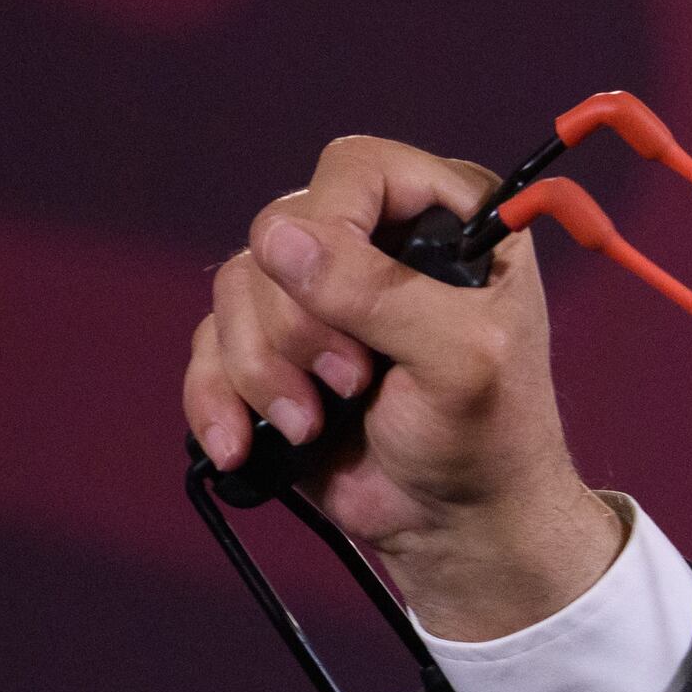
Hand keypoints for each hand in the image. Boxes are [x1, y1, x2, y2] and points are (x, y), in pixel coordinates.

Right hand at [185, 135, 622, 637]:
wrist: (455, 523)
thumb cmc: (486, 437)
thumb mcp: (460, 360)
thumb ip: (379, 293)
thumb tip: (280, 239)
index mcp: (448, 216)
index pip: (355, 169)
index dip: (331, 228)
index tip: (352, 313)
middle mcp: (377, 240)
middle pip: (278, 233)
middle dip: (297, 326)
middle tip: (352, 384)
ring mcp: (318, 293)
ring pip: (235, 288)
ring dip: (261, 370)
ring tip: (313, 425)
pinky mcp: (273, 348)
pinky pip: (205, 344)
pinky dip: (215, 398)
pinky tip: (242, 445)